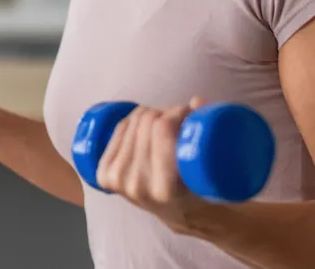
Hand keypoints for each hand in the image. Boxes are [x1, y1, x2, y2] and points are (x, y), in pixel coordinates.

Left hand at [95, 96, 206, 228]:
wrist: (177, 212)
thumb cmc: (199, 186)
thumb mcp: (209, 167)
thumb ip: (206, 132)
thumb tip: (196, 101)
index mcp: (164, 188)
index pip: (162, 129)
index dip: (178, 112)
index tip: (189, 113)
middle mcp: (136, 185)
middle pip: (145, 122)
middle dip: (165, 112)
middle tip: (178, 118)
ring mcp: (117, 181)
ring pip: (131, 122)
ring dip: (150, 115)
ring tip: (164, 124)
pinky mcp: (104, 175)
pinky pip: (118, 130)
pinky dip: (132, 121)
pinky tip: (145, 124)